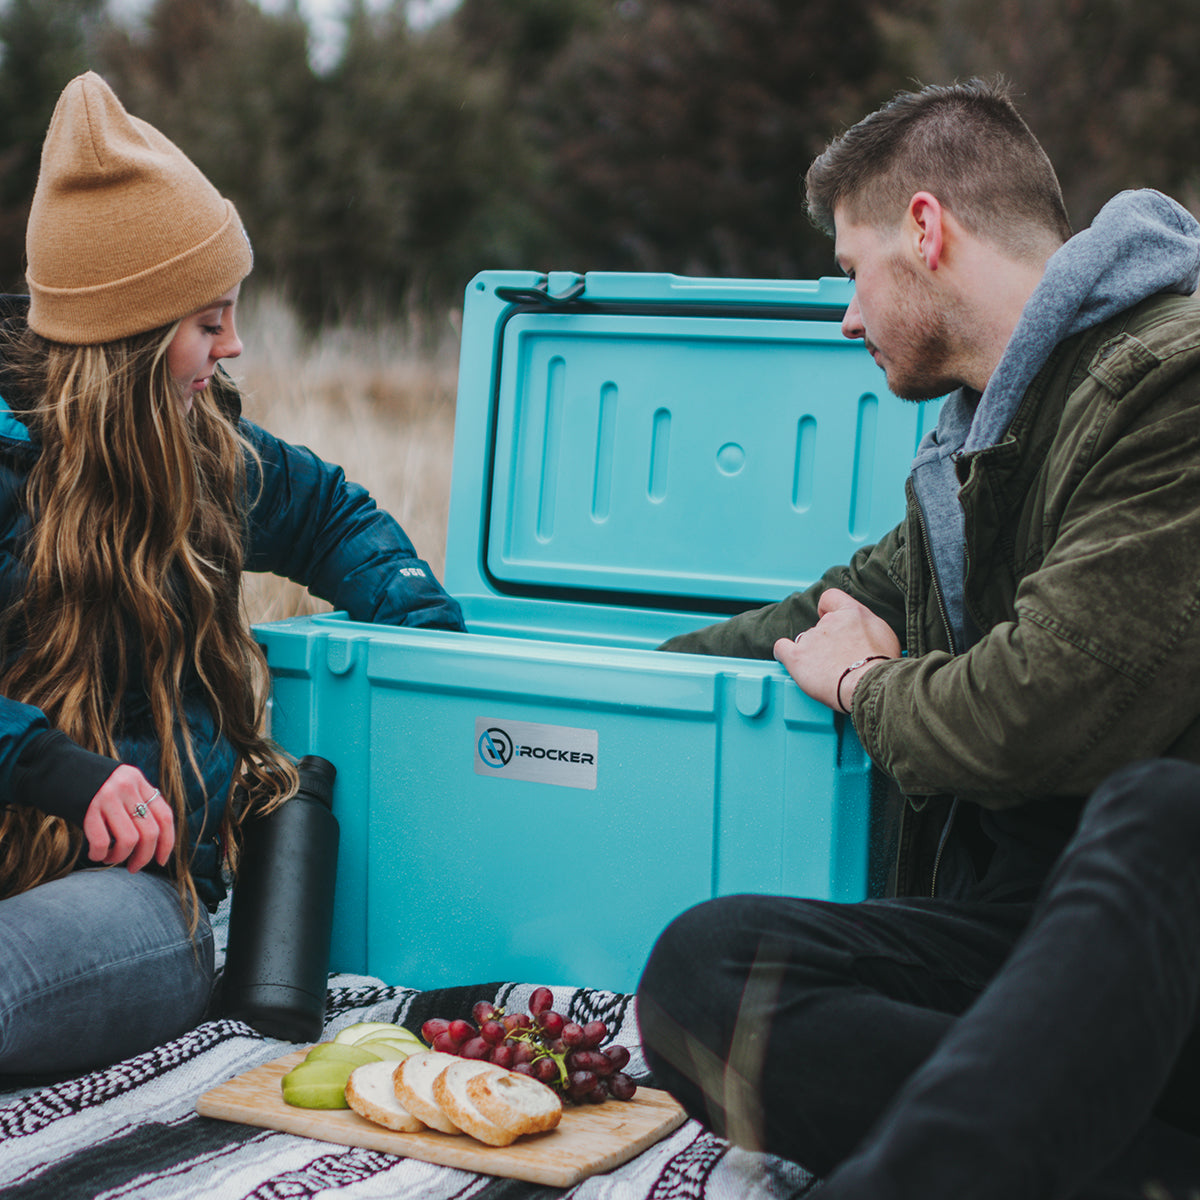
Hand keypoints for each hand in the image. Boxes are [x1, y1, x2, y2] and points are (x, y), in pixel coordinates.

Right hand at [81, 765, 174, 872]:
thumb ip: (137, 803)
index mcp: (139, 781)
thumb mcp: (120, 786)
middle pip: (150, 832)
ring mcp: (108, 796)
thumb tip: (153, 841)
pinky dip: (100, 854)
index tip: (161, 861)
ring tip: (110, 857)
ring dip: (120, 857)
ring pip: (129, 840)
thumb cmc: (90, 785)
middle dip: (144, 857)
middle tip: (134, 868)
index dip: (167, 842)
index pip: (165, 817)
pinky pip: (102, 841)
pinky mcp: (87, 807)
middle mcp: (127, 787)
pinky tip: (96, 854)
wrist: (54, 767)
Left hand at [773, 588, 900, 710]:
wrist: (869, 684)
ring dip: (812, 654)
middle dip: (826, 642)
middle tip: (839, 661)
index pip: (830, 598)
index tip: (833, 623)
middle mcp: (828, 622)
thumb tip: (864, 636)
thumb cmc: (882, 665)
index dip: (827, 609)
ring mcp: (811, 639)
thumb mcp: (885, 635)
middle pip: (819, 627)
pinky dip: (784, 654)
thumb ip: (867, 628)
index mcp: (851, 613)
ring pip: (805, 641)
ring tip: (826, 672)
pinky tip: (794, 663)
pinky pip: (781, 649)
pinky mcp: (797, 657)